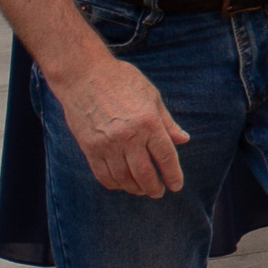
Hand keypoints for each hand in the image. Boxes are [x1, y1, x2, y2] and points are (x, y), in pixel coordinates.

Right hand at [50, 53, 187, 195]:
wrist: (83, 75)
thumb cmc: (121, 81)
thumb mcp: (152, 96)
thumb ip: (167, 122)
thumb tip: (183, 140)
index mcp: (148, 123)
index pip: (165, 157)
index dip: (173, 175)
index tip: (176, 185)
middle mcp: (128, 137)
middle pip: (144, 174)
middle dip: (154, 188)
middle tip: (159, 192)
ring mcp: (106, 144)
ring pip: (123, 178)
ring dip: (134, 188)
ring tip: (142, 190)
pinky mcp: (88, 148)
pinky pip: (102, 174)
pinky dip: (114, 183)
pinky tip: (121, 184)